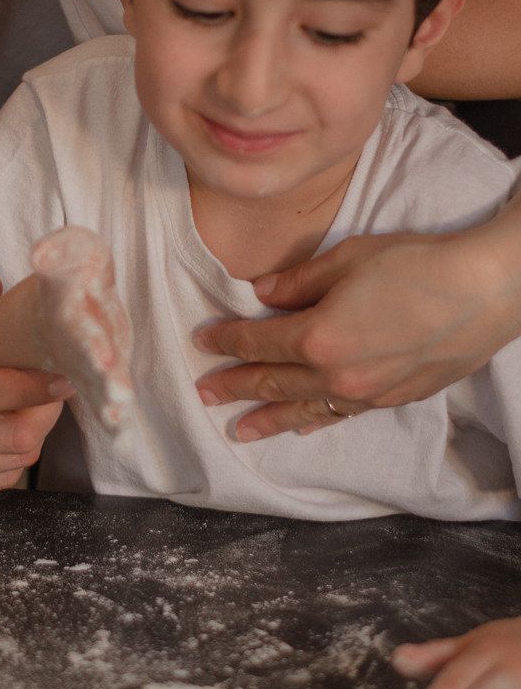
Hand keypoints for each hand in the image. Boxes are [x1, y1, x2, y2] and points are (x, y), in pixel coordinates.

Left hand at [196, 224, 520, 440]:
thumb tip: (262, 292)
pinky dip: (314, 421)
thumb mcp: (347, 258)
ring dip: (267, 418)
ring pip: (304, 409)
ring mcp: (366, 393)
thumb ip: (298, 281)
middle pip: (272, 382)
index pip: (258, 342)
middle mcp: (337, 374)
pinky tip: (300, 426)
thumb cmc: (417, 264)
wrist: (484, 290)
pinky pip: (341, 415)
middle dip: (234, 386)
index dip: (227, 340)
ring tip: (238, 430)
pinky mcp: (393, 398)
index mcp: (318, 336)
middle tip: (204, 393)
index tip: (204, 340)